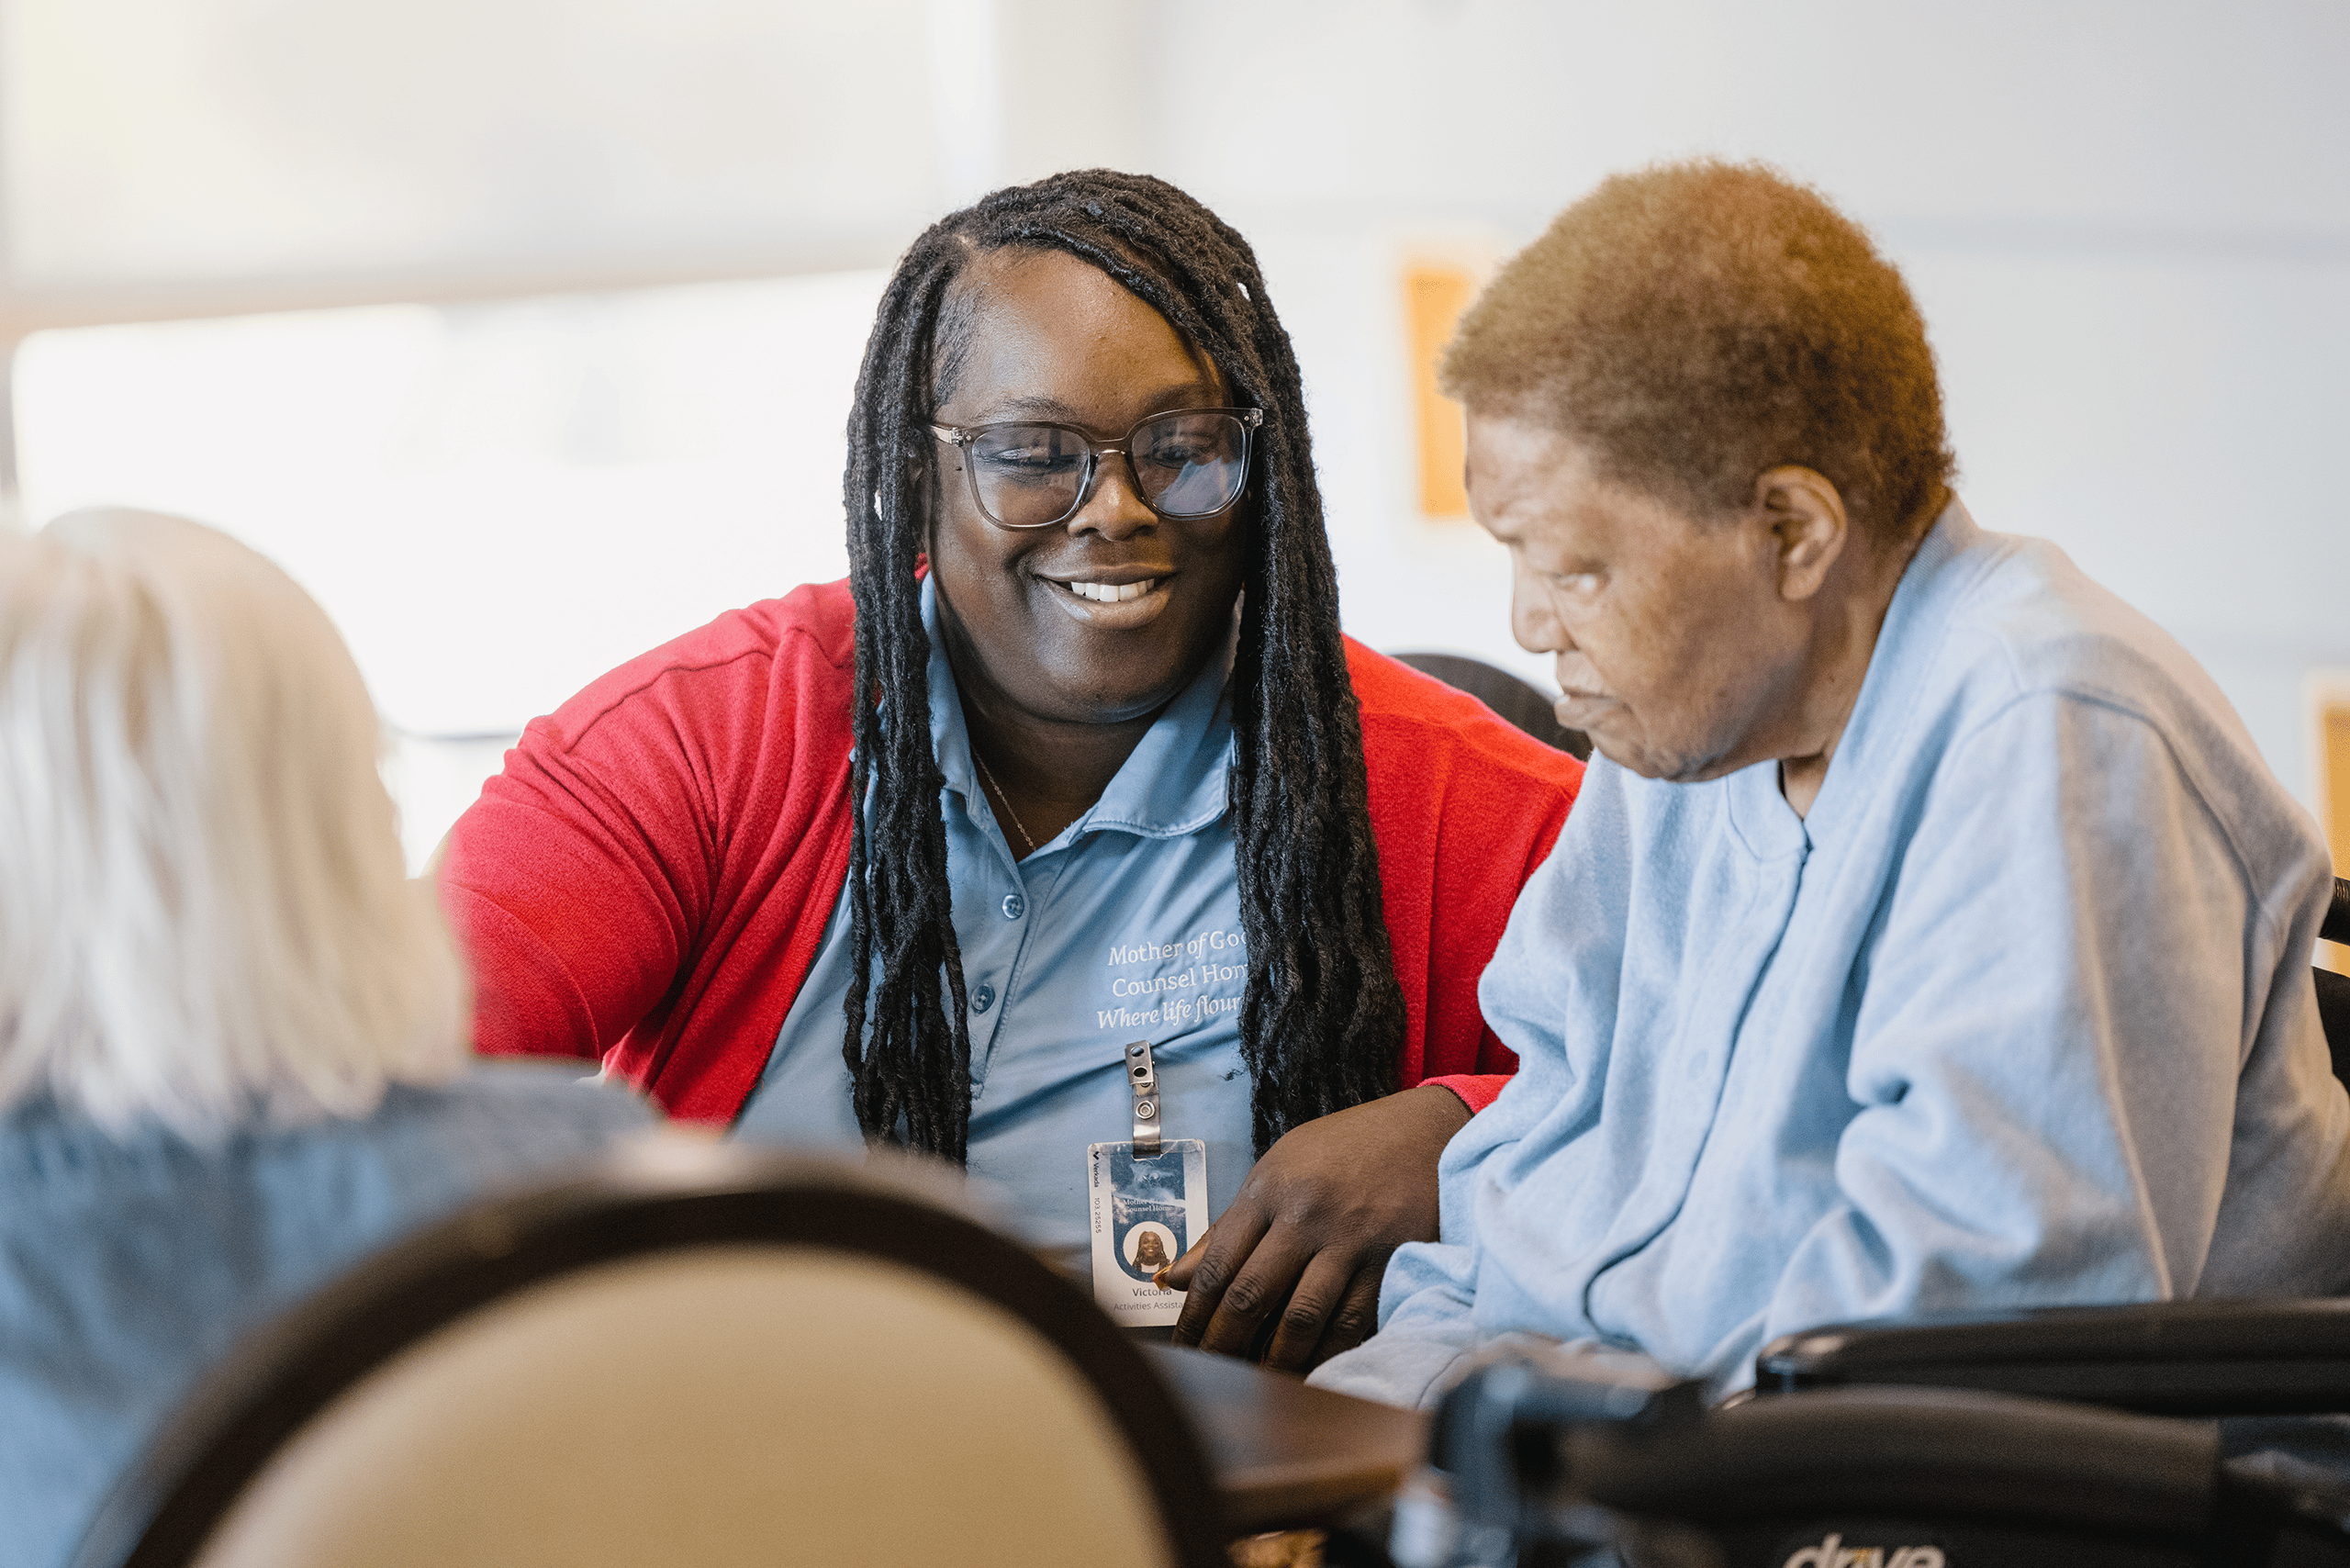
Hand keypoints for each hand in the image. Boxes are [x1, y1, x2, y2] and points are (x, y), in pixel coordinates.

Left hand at [1158, 1083, 1469, 1370]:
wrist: (1424, 1131)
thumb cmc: (1342, 1152)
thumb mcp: (1277, 1171)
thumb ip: (1228, 1227)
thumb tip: (1175, 1278)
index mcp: (1270, 1189)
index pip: (1219, 1264)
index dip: (1195, 1315)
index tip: (1183, 1346)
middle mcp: (1307, 1214)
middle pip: (1252, 1296)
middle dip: (1224, 1345)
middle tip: (1211, 1374)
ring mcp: (1351, 1240)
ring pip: (1301, 1318)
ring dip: (1274, 1360)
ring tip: (1257, 1381)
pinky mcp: (1390, 1262)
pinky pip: (1352, 1323)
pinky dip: (1326, 1354)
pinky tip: (1308, 1369)